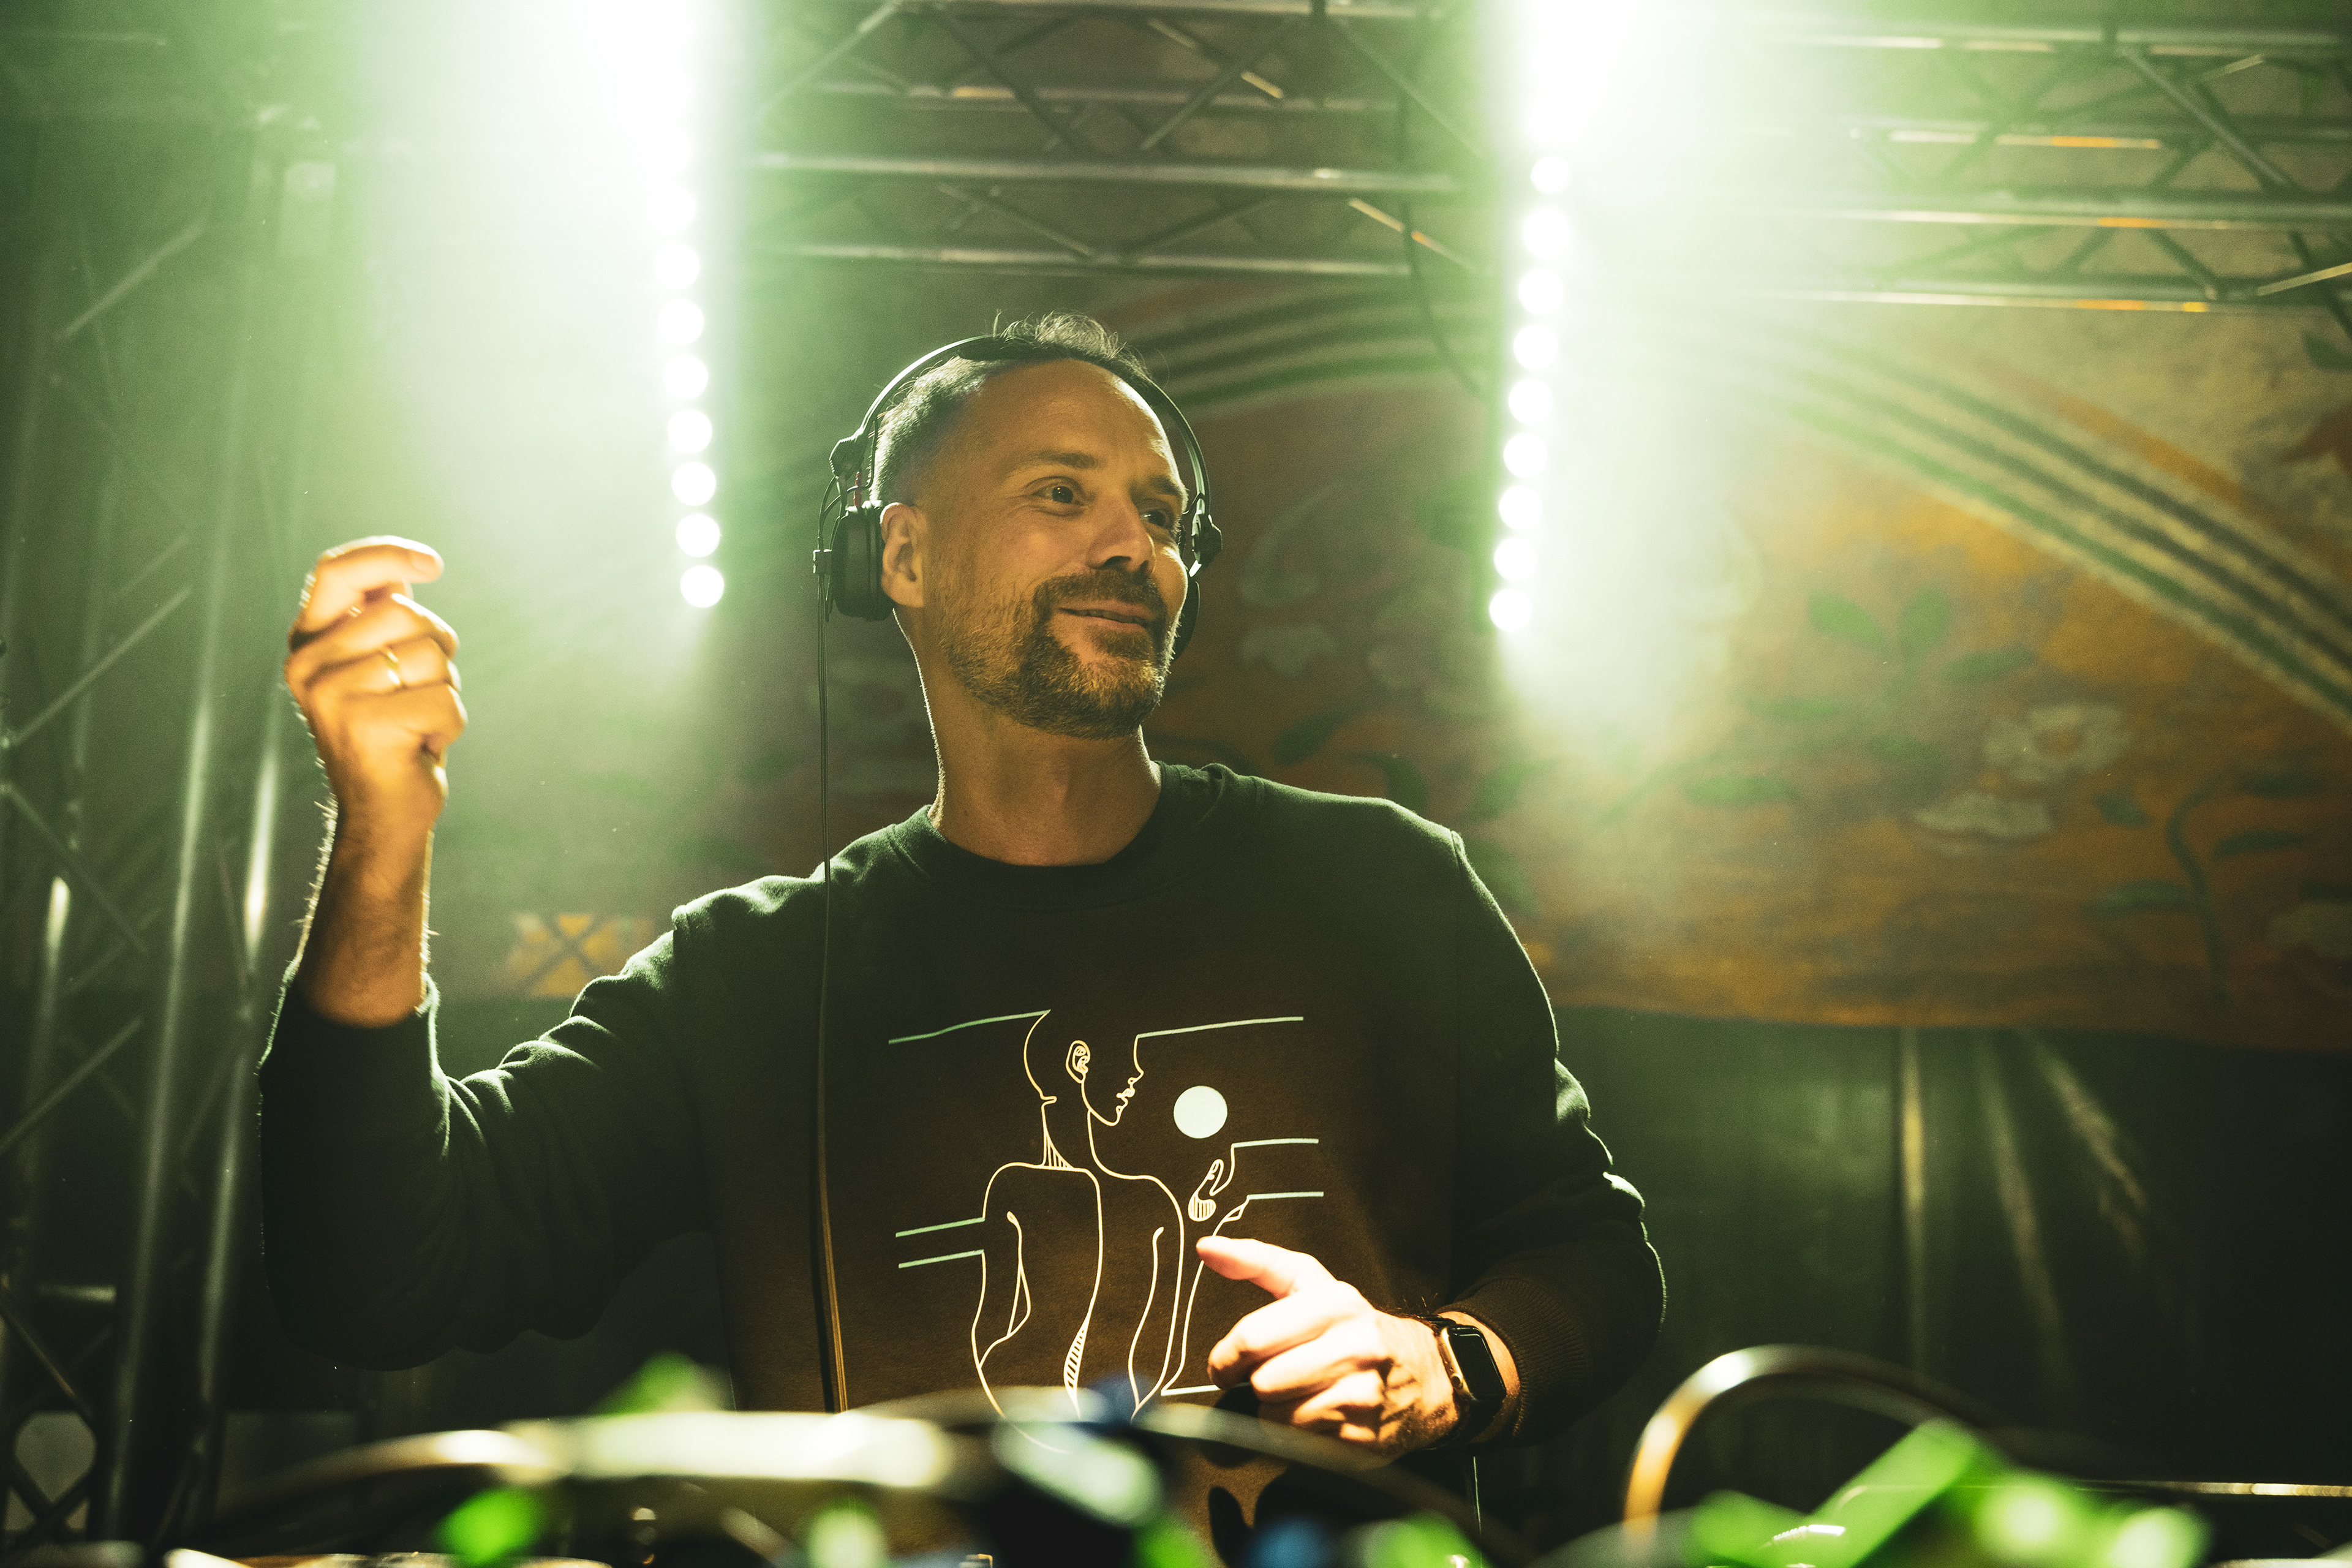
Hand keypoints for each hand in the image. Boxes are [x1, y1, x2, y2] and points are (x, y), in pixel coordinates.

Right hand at [283, 537, 463, 1025]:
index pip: (338, 571)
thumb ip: (382, 620)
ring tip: (415, 722)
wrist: (383, 816)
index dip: (387, 554)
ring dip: (444, 690)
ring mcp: (332, 696)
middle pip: (408, 615)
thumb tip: (405, 568)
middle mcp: (308, 665)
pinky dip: (452, 726)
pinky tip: (421, 748)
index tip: (434, 565)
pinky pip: (446, 700)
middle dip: (437, 652)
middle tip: (415, 695)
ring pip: (432, 656)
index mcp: (307, 644)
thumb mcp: (382, 669)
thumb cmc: (393, 734)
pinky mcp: (366, 727)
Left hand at [1198, 1236, 1455, 1457]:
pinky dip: (1298, 1435)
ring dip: (1276, 1411)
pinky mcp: (1362, 1440)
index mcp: (1338, 1304)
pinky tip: (1320, 1415)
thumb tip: (1207, 1247)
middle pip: (1262, 1382)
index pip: (1253, 1337)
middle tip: (1276, 1375)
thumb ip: (1257, 1262)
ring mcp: (1362, 1397)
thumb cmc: (1353, 1327)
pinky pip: (1298, 1445)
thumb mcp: (1311, 1283)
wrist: (1427, 1375)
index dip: (1226, 1357)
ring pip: (1277, 1417)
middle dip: (1259, 1383)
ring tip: (1302, 1393)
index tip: (1226, 1364)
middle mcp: (1356, 1348)